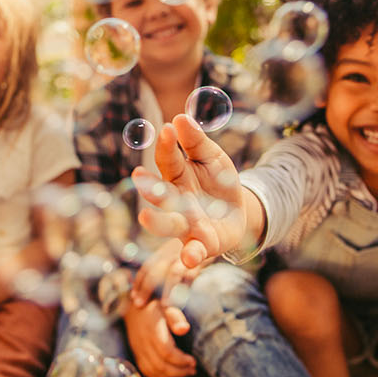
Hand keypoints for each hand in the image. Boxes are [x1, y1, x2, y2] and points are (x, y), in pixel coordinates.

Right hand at [122, 297, 195, 376]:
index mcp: (153, 331)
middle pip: (161, 365)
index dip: (181, 360)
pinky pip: (146, 370)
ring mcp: (139, 349)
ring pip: (153, 370)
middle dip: (179, 371)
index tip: (193, 361)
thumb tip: (185, 329)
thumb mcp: (167, 306)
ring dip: (171, 375)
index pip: (167, 352)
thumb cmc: (154, 306)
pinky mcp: (137, 353)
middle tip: (193, 370)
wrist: (132, 306)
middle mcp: (144, 342)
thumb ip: (176, 318)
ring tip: (186, 373)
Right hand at [132, 114, 248, 303]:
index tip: (166, 129)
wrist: (238, 214)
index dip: (166, 145)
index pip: (167, 159)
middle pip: (160, 195)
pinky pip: (193, 251)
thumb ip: (197, 142)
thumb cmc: (218, 182)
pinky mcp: (202, 244)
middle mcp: (176, 202)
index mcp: (177, 176)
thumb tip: (180, 117)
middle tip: (138, 176)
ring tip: (146, 217)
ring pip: (168, 225)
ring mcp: (187, 225)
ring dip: (157, 223)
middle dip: (150, 187)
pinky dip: (190, 255)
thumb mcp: (213, 157)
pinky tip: (188, 259)